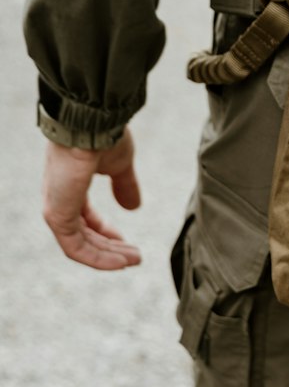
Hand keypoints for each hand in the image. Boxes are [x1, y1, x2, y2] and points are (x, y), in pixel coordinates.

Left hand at [42, 126, 141, 270]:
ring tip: (133, 260)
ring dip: (108, 256)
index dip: (106, 232)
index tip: (126, 242)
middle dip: (110, 248)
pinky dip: (99, 257)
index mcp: (71, 186)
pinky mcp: (58, 216)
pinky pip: (76, 247)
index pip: (84, 219)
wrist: (92, 124)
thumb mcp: (120, 164)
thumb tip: (134, 207)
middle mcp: (60, 200)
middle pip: (84, 235)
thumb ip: (125, 186)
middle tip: (134, 257)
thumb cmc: (103, 137)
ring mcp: (57, 209)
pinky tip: (120, 262)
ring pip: (81, 245)